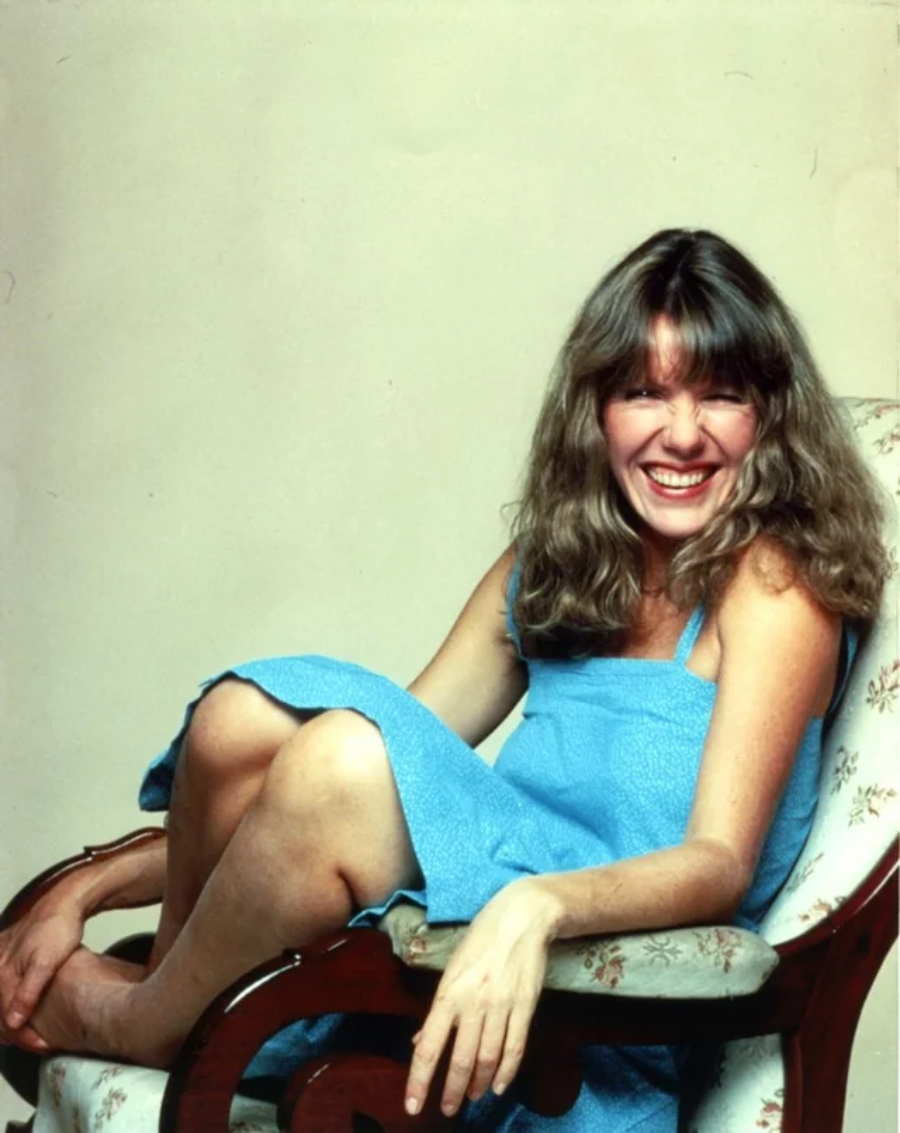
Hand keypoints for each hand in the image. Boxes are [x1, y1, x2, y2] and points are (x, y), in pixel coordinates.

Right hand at [0, 894, 84, 1045]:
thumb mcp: (46, 963)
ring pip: (0, 1002)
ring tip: (31, 1035)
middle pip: (0, 1012)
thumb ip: (27, 993)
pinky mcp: (8, 956)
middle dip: (17, 1033)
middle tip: (39, 1044)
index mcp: (1, 971)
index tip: (42, 1045)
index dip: (24, 1036)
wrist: (65, 902)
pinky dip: (11, 1005)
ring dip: (12, 1021)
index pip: (5, 1018)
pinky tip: (22, 1013)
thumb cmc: (59, 928)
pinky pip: (4, 989)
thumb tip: (12, 1023)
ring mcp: (1, 960)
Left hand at [404, 877, 558, 1117]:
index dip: (419, 1080)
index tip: (412, 1106)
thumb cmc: (481, 938)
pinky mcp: (525, 1007)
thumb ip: (437, 1009)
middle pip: (460, 1060)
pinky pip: (515, 1048)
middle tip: (446, 1110)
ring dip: (477, 1084)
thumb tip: (419, 1043)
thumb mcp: (451, 967)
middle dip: (451, 1091)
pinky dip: (506, 1072)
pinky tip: (498, 1086)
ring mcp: (501, 1006)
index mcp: (448, 993)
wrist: (522, 917)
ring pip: (487, 1059)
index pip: (428, 1047)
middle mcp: (473, 1003)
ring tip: (470, 1098)